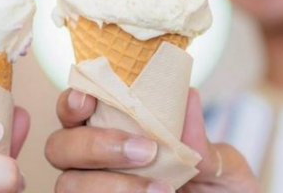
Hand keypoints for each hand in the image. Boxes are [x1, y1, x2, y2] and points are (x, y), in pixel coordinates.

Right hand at [45, 88, 260, 192]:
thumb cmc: (218, 191)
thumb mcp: (223, 167)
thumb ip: (204, 142)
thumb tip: (188, 97)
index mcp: (113, 129)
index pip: (75, 107)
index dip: (72, 101)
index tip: (88, 100)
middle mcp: (92, 162)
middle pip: (59, 146)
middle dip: (94, 145)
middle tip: (146, 151)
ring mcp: (91, 190)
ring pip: (68, 184)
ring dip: (110, 184)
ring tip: (162, 190)